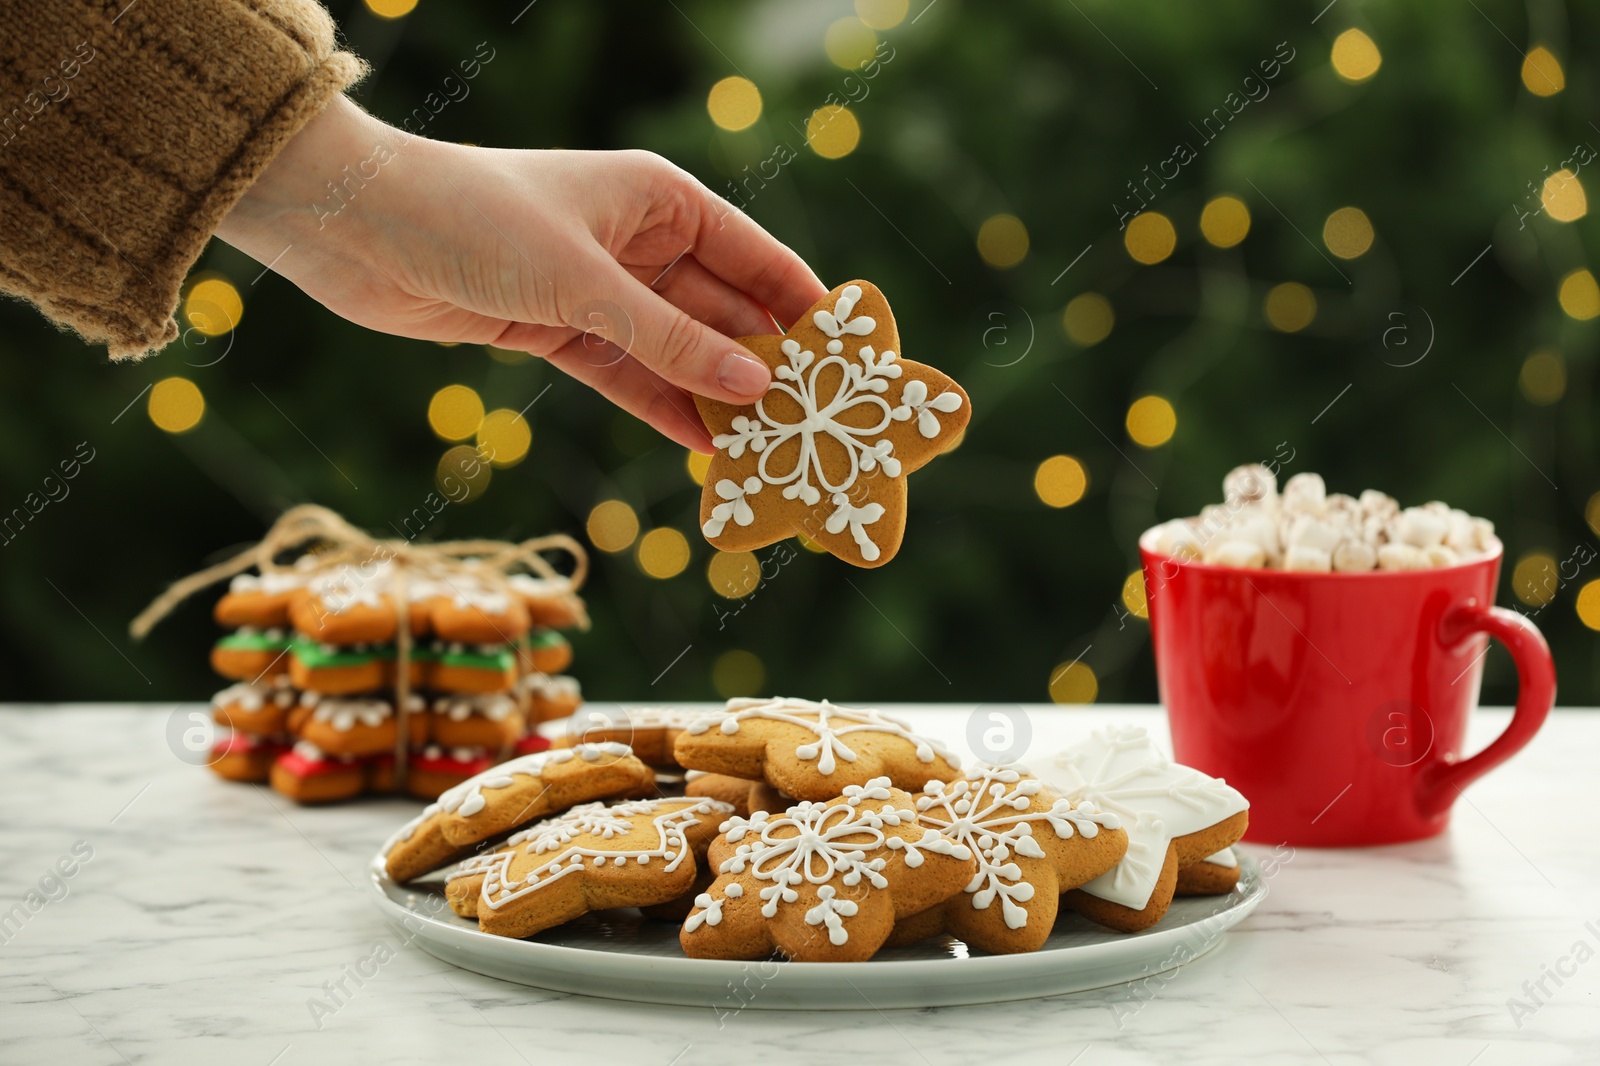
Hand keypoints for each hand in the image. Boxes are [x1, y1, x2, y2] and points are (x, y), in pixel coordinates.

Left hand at [215, 96, 826, 450]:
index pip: (760, 261)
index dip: (809, 312)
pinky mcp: (558, 329)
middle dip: (765, 371)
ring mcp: (601, 290)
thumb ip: (671, 341)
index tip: (854, 366)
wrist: (354, 228)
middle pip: (724, 314)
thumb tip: (758, 385)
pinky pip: (628, 377)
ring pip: (678, 353)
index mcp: (663, 200)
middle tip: (814, 433)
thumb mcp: (584, 285)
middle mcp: (642, 242)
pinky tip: (702, 449)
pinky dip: (661, 408)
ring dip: (716, 401)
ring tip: (767, 456)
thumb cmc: (473, 218)